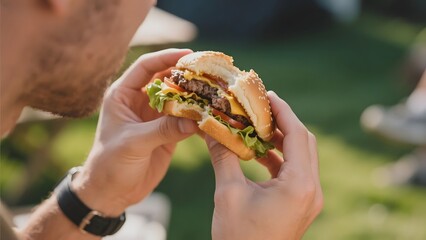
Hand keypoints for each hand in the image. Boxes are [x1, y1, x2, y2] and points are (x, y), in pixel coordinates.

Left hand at [72, 49, 197, 215]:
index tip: (189, 54)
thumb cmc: (110, 164)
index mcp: (123, 95)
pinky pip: (185, 120)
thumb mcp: (133, 143)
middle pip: (166, 80)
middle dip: (187, 75)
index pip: (146, 67)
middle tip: (210, 70)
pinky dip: (199, 117)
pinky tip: (213, 115)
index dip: (166, 57)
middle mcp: (140, 102)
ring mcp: (155, 117)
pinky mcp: (167, 133)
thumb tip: (195, 120)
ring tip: (217, 90)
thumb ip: (163, 129)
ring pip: (179, 99)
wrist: (111, 193)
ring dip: (196, 96)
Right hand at [206, 91, 322, 239]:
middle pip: (305, 142)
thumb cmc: (238, 237)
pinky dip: (279, 158)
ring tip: (258, 125)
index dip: (283, 111)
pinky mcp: (301, 204)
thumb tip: (209, 128)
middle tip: (261, 107)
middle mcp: (312, 190)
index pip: (298, 135)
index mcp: (299, 185)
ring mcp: (309, 199)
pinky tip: (259, 151)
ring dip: (282, 139)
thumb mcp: (228, 193)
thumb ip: (223, 156)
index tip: (266, 95)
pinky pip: (295, 172)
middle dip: (283, 122)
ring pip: (302, 156)